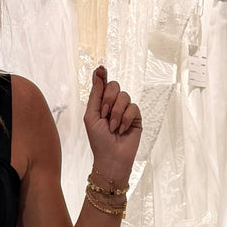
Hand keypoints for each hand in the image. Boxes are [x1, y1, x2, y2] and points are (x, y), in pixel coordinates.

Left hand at [83, 66, 141, 182]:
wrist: (111, 157)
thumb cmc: (98, 140)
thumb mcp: (91, 116)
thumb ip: (95, 95)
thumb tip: (98, 73)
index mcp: (101, 103)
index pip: (103, 84)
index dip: (102, 75)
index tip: (101, 69)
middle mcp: (113, 104)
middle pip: (114, 86)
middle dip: (108, 99)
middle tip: (104, 114)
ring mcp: (125, 110)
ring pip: (124, 96)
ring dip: (116, 113)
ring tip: (113, 128)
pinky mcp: (136, 117)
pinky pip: (133, 107)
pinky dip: (126, 119)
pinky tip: (122, 130)